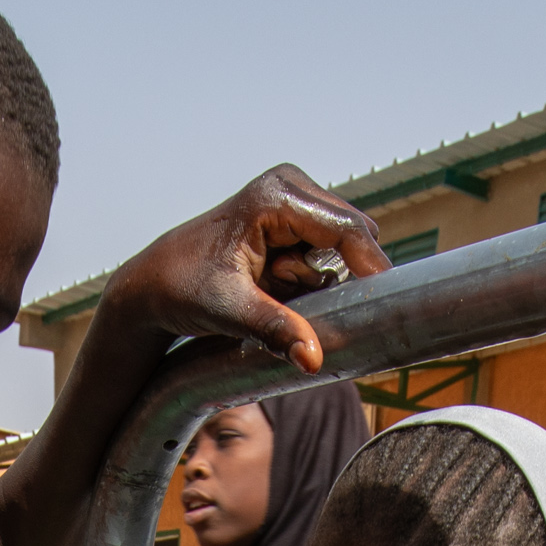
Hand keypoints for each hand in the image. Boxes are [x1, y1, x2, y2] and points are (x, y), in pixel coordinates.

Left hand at [100, 165, 393, 372]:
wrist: (156, 281)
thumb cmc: (185, 289)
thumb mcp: (231, 311)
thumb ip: (276, 330)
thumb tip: (315, 359)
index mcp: (277, 196)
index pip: (347, 229)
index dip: (371, 266)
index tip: (388, 302)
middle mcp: (290, 186)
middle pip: (351, 234)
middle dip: (339, 274)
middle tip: (296, 298)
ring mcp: (292, 196)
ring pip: (341, 245)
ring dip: (320, 277)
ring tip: (274, 288)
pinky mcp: (293, 214)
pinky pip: (325, 250)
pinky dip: (310, 275)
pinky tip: (277, 282)